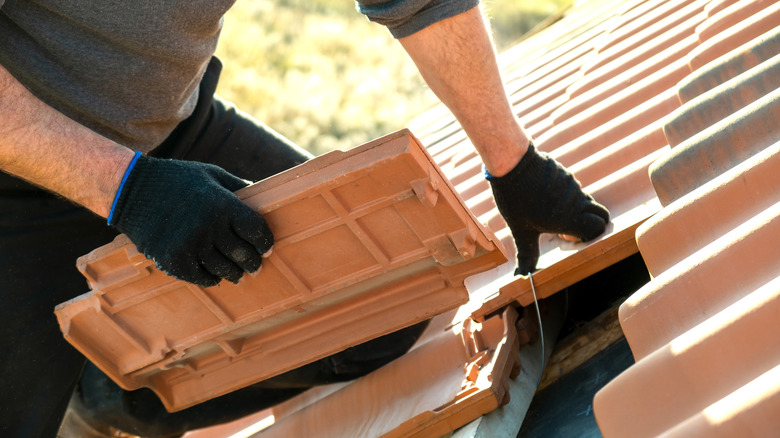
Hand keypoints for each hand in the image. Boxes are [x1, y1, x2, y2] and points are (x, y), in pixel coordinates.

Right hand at [108, 153, 272, 286]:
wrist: (131, 191)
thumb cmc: (177, 180)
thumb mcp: (212, 175)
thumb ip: (239, 188)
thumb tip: (265, 198)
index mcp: (222, 204)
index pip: (257, 231)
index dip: (266, 242)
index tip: (267, 247)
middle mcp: (209, 226)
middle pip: (244, 254)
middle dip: (254, 261)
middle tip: (255, 265)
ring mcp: (191, 246)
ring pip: (226, 270)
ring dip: (235, 273)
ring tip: (238, 273)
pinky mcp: (174, 261)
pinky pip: (203, 278)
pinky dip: (213, 278)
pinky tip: (215, 274)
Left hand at [488, 144, 609, 274]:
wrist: (511, 163)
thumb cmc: (516, 199)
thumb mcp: (520, 229)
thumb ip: (527, 253)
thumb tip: (522, 276)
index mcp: (568, 218)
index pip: (599, 227)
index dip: (590, 234)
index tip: (570, 235)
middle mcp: (576, 201)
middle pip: (600, 213)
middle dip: (593, 221)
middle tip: (571, 225)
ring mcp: (572, 184)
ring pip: (585, 199)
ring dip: (575, 207)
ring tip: (549, 207)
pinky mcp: (565, 173)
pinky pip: (572, 186)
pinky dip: (565, 193)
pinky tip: (543, 193)